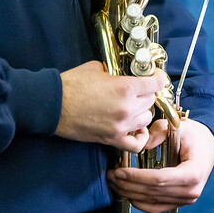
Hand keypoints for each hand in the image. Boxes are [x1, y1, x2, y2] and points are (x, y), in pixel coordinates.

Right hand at [54, 61, 168, 151]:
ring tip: (131, 106)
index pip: (157, 83)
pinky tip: (134, 128)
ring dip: (142, 111)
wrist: (54, 105)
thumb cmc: (71, 85)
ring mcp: (121, 126)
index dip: (159, 77)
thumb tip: (120, 74)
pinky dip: (139, 137)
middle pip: (151, 101)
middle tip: (138, 88)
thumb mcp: (96, 68)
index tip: (156, 76)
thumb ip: (114, 72)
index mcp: (125, 87)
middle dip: (146, 93)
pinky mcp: (112, 139)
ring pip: (146, 119)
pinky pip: (137, 144)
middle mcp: (128, 108)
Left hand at [106, 118, 213, 212]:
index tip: (120, 171)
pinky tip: (126, 193)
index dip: (137, 177)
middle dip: (129, 185)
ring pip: (152, 202)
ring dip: (130, 194)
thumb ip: (159, 131)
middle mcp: (191, 191)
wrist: (206, 147)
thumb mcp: (179, 126)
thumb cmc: (193, 136)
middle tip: (110, 176)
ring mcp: (185, 200)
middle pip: (154, 192)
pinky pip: (156, 207)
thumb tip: (142, 143)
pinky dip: (139, 202)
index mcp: (193, 173)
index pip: (160, 179)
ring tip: (113, 182)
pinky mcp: (178, 202)